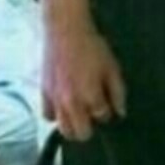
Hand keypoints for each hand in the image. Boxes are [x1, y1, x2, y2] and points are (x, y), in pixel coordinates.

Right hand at [42, 21, 126, 141]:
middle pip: (82, 134)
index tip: (108, 104)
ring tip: (79, 114)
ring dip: (73, 126)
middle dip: (90, 127)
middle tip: (93, 113)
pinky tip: (64, 106)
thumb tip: (120, 112)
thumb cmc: (91, 46)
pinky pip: (47, 116)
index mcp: (90, 97)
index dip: (108, 112)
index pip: (103, 118)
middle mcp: (72, 103)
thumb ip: (118, 93)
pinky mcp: (44, 93)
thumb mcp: (112, 67)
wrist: (65, 30)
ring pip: (64, 130)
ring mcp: (55, 100)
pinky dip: (56, 115)